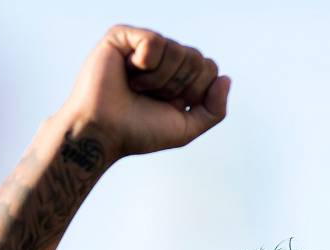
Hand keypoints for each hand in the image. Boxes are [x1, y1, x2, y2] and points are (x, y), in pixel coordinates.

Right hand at [58, 25, 229, 160]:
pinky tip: (128, 72)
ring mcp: (143, 46)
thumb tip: (226, 78)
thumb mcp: (187, 127)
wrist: (104, 132)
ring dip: (160, 79)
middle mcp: (163, 58)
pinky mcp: (122, 36)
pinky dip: (145, 65)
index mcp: (179, 77)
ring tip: (136, 87)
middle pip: (197, 59)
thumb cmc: (139, 131)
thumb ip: (215, 109)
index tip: (173, 106)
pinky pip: (154, 41)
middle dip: (179, 86)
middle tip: (151, 97)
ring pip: (177, 50)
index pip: (210, 68)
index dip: (196, 91)